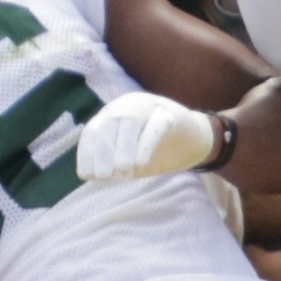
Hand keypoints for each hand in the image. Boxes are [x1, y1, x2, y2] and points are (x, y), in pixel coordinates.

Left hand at [78, 89, 222, 179]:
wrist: (193, 138)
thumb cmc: (154, 150)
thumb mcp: (128, 157)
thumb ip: (112, 163)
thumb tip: (92, 175)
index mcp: (112, 115)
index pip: (94, 130)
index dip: (88, 152)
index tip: (87, 175)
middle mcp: (128, 105)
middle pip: (110, 123)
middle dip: (103, 150)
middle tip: (104, 175)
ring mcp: (150, 106)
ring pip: (132, 121)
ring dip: (124, 147)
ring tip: (123, 171)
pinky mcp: (172, 114)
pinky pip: (157, 125)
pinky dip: (146, 144)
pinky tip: (142, 163)